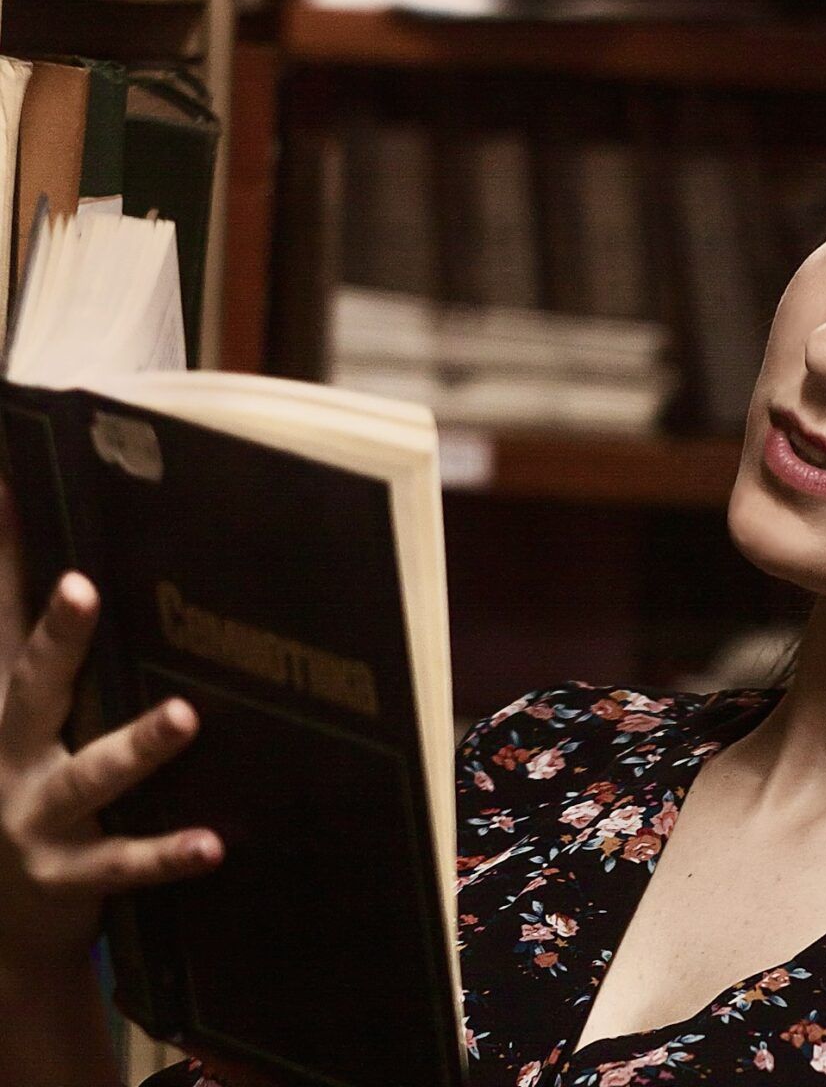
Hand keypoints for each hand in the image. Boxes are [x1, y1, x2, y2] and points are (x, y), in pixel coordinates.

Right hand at [0, 479, 223, 976]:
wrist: (3, 925)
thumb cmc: (26, 790)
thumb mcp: (23, 719)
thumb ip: (33, 643)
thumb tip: (30, 522)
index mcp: (4, 709)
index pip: (2, 624)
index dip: (3, 561)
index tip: (11, 491)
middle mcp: (9, 753)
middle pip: (30, 685)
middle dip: (55, 637)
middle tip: (81, 588)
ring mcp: (36, 817)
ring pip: (90, 775)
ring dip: (137, 745)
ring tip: (184, 716)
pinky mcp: (72, 874)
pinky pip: (125, 861)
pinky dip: (168, 852)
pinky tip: (213, 842)